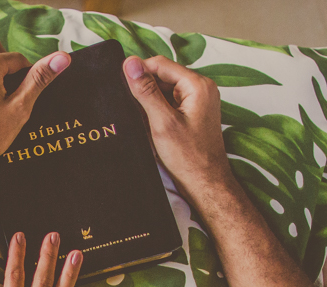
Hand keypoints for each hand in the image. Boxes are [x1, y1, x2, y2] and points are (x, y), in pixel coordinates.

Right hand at [123, 55, 233, 207]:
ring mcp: (199, 100)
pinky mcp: (194, 112)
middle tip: (131, 106)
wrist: (206, 182)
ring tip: (143, 119)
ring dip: (151, 100)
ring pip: (166, 89)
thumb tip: (131, 64)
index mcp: (197, 85)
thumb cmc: (188, 157)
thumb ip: (146, 91)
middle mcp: (201, 88)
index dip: (139, 71)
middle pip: (164, 75)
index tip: (120, 83)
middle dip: (145, 87)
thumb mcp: (162, 122)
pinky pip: (171, 101)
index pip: (161, 64)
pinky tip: (151, 124)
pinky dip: (158, 109)